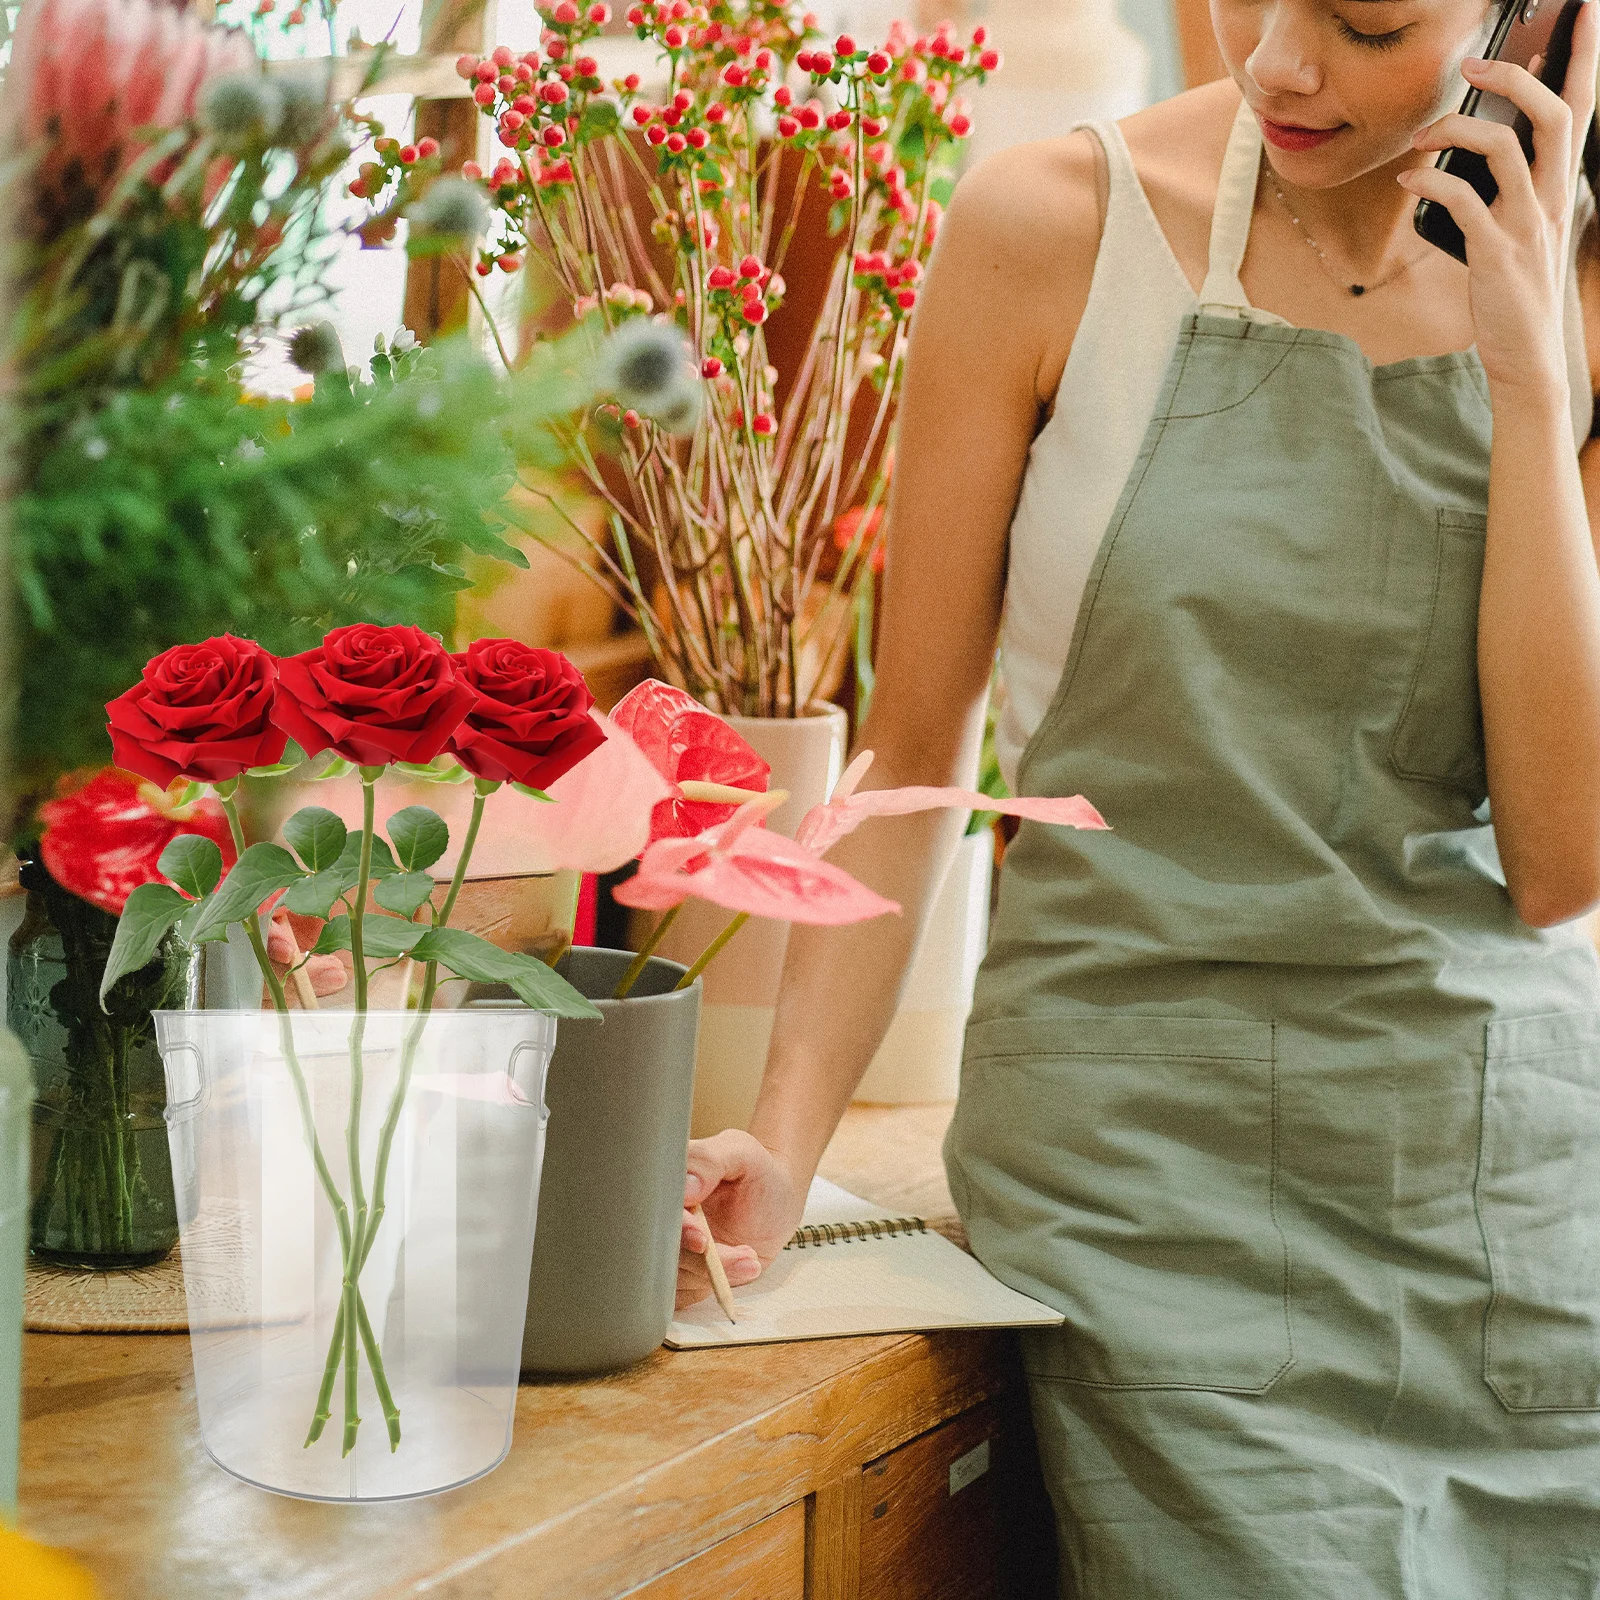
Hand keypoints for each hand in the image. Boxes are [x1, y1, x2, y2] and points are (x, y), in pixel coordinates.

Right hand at [675, 1129, 806, 1310]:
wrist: (776, 1196)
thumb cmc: (757, 1169)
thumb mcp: (741, 1151)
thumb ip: (711, 1160)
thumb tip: (685, 1187)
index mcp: (665, 1186)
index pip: (654, 1216)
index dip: (676, 1231)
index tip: (703, 1239)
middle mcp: (662, 1220)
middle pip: (660, 1253)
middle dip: (700, 1262)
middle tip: (744, 1253)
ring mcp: (673, 1248)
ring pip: (671, 1279)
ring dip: (713, 1277)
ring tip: (751, 1257)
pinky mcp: (686, 1274)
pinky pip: (681, 1297)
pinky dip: (711, 1290)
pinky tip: (745, 1269)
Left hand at [1398, 0, 1599, 397]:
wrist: (1526, 355)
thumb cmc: (1515, 293)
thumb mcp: (1522, 232)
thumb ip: (1508, 190)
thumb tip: (1475, 152)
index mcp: (1559, 188)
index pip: (1581, 108)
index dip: (1584, 57)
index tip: (1581, 10)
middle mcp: (1551, 198)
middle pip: (1553, 114)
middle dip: (1517, 78)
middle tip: (1475, 66)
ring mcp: (1526, 224)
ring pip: (1505, 149)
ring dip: (1459, 130)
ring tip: (1422, 137)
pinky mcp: (1495, 252)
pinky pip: (1463, 200)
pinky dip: (1431, 183)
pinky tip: (1407, 183)